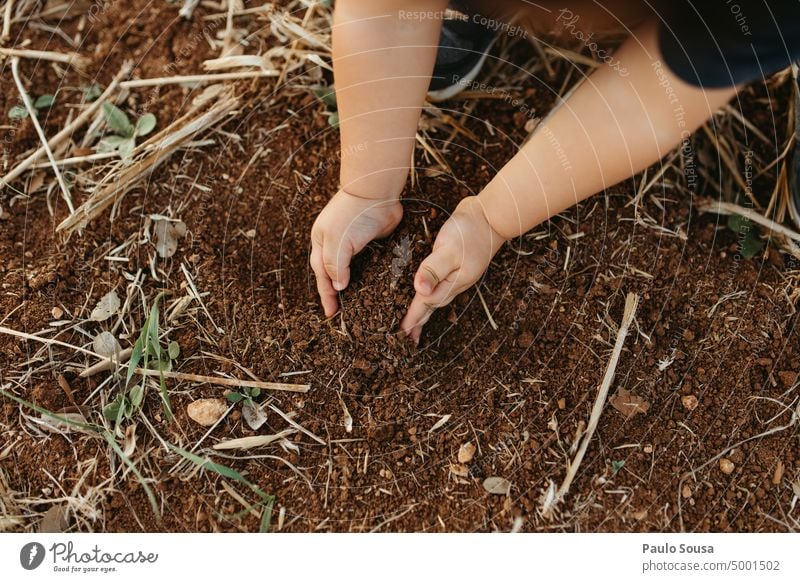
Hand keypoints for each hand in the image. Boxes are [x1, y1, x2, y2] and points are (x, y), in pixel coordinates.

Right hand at [310, 189, 402, 316]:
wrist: (377, 192)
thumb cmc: (352, 214)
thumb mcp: (337, 241)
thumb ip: (335, 265)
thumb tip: (338, 287)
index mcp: (322, 243)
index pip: (322, 275)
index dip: (326, 295)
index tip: (331, 314)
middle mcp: (336, 244)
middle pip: (334, 274)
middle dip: (336, 294)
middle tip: (342, 314)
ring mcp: (354, 243)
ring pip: (352, 270)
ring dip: (354, 286)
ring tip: (359, 306)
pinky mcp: (373, 241)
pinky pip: (370, 263)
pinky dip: (371, 275)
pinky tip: (376, 287)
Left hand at [401, 196, 506, 343]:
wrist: (491, 217)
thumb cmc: (470, 232)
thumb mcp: (450, 250)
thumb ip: (433, 270)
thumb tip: (419, 290)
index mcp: (451, 283)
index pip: (426, 304)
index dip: (412, 317)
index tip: (401, 331)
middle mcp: (454, 283)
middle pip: (432, 307)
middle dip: (419, 321)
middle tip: (406, 337)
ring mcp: (456, 275)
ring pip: (437, 298)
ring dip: (425, 311)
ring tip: (415, 323)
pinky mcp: (455, 265)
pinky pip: (440, 286)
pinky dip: (431, 295)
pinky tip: (427, 294)